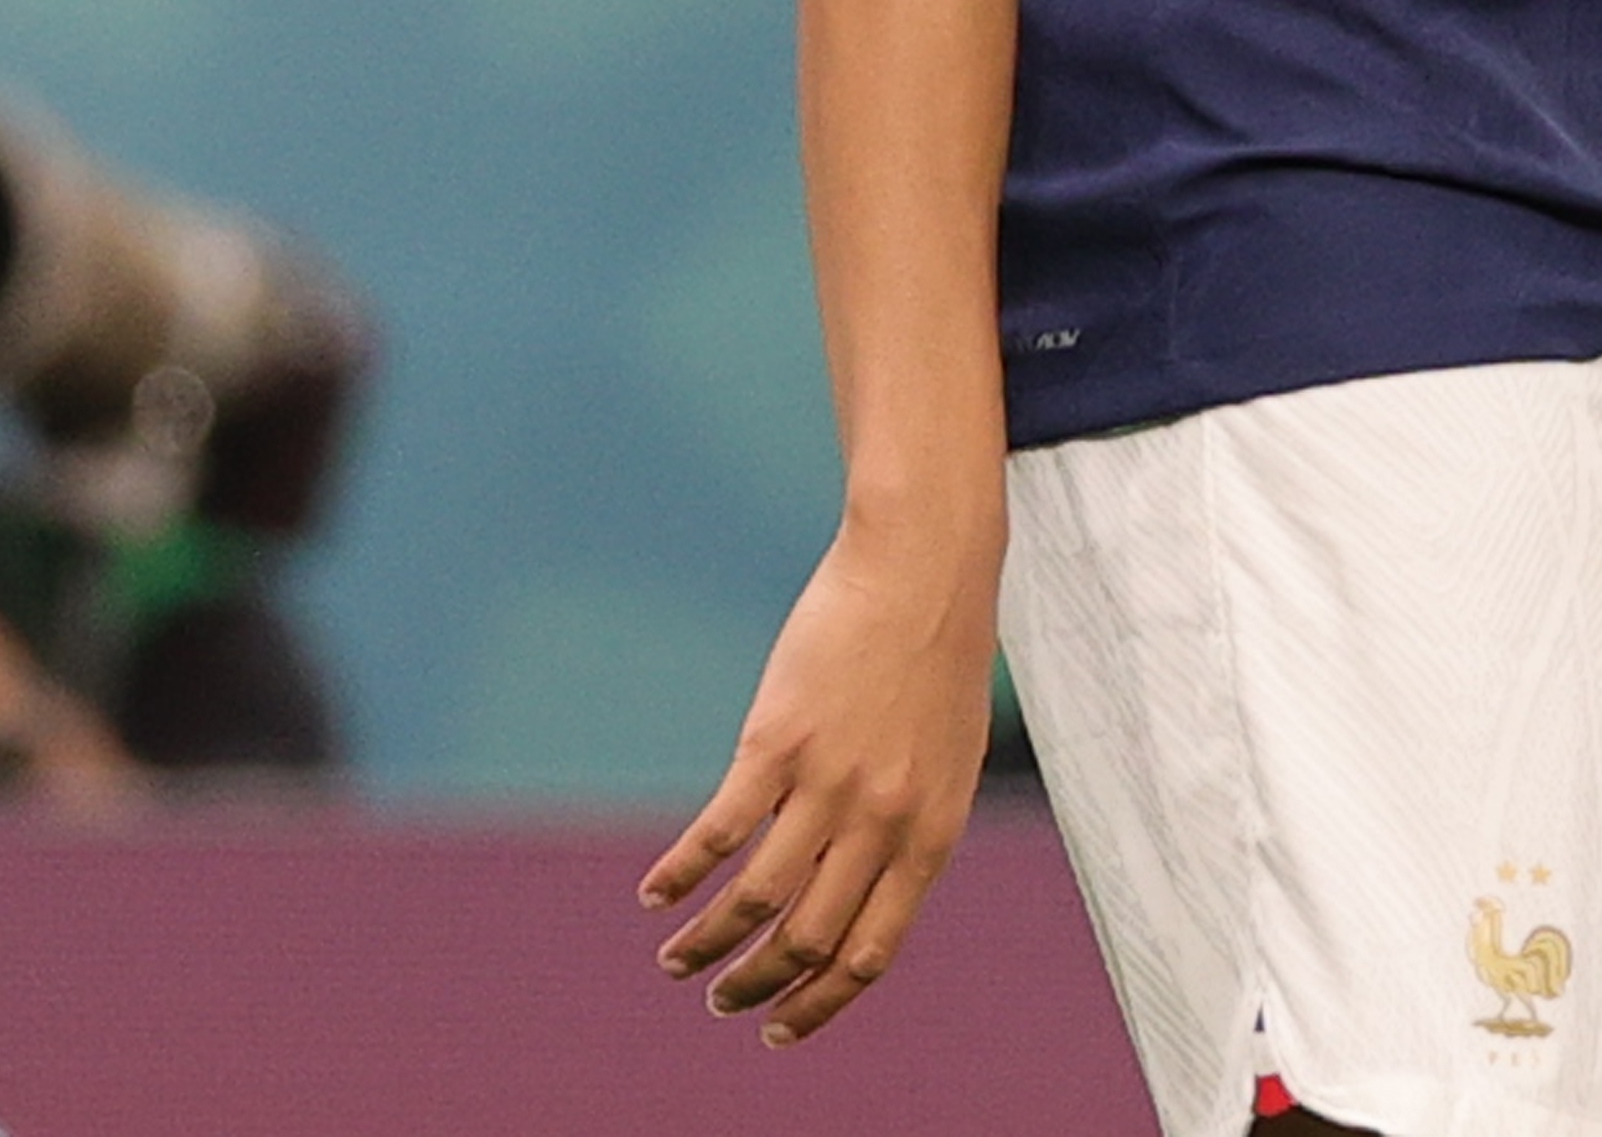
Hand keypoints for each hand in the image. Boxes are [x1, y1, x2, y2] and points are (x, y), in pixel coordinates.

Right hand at [641, 511, 1000, 1043]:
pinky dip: (680, 875)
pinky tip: (654, 895)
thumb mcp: (947, 761)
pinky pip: (719, 832)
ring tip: (675, 960)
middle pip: (806, 941)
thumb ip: (908, 827)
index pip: (870, 955)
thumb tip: (852, 881)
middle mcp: (881, 825)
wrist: (924, 570)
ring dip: (707, 944)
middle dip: (755, 985)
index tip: (778, 1031)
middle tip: (719, 999)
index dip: (819, 1005)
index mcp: (930, 837)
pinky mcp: (777, 742)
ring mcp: (828, 786)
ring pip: (755, 901)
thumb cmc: (940, 660)